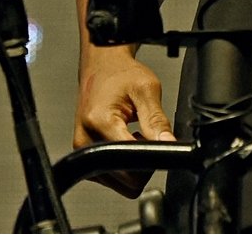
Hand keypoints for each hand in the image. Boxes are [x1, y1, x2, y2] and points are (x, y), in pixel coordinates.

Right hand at [74, 49, 175, 196]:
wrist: (101, 68)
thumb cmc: (120, 74)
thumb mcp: (147, 89)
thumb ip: (157, 120)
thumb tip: (169, 144)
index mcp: (100, 121)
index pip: (130, 158)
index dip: (151, 155)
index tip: (160, 141)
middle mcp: (85, 141)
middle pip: (125, 178)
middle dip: (144, 163)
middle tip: (148, 135)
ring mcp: (82, 152)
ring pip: (119, 183)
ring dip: (134, 166)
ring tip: (136, 136)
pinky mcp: (84, 158)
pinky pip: (111, 177)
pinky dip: (124, 166)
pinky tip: (127, 142)